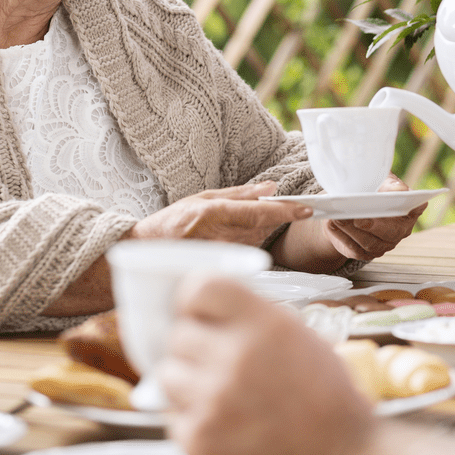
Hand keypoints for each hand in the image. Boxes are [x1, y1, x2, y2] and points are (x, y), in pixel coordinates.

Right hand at [131, 182, 312, 246]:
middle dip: (272, 218)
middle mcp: (218, 236)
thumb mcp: (203, 198)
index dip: (284, 212)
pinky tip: (231, 238)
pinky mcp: (221, 267)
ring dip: (258, 230)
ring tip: (233, 225)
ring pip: (257, 239)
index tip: (306, 209)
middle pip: (262, 227)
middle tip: (267, 210)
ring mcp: (220, 255)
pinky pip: (246, 252)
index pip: (257, 213)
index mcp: (213, 214)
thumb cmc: (172, 221)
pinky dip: (248, 242)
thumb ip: (240, 194)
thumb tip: (271, 187)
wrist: (147, 251)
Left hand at [162, 274, 375, 454]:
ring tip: (223, 390)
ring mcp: (214, 402)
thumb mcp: (299, 337)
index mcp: (266, 326)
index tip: (198, 308)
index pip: (201, 288)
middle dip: (196, 343)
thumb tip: (208, 307)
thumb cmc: (325, 399)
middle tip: (219, 357)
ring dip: (188, 379)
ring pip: (169, 373)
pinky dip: (193, 415)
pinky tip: (225, 419)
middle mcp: (236, 359)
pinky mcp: (200, 439)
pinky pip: (173, 414)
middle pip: (180, 332)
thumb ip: (252, 316)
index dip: (195, 298)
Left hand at [322, 175, 423, 259]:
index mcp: (409, 209)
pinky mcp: (365, 253)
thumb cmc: (369, 189)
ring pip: (369, 242)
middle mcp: (400, 230)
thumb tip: (399, 189)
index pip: (415, 209)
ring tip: (338, 217)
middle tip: (358, 216)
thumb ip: (389, 184)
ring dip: (351, 230)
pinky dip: (341, 237)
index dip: (412, 207)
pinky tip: (332, 225)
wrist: (348, 205)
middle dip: (373, 224)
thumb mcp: (379, 180)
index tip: (404, 203)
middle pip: (390, 231)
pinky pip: (354, 249)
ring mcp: (384, 245)